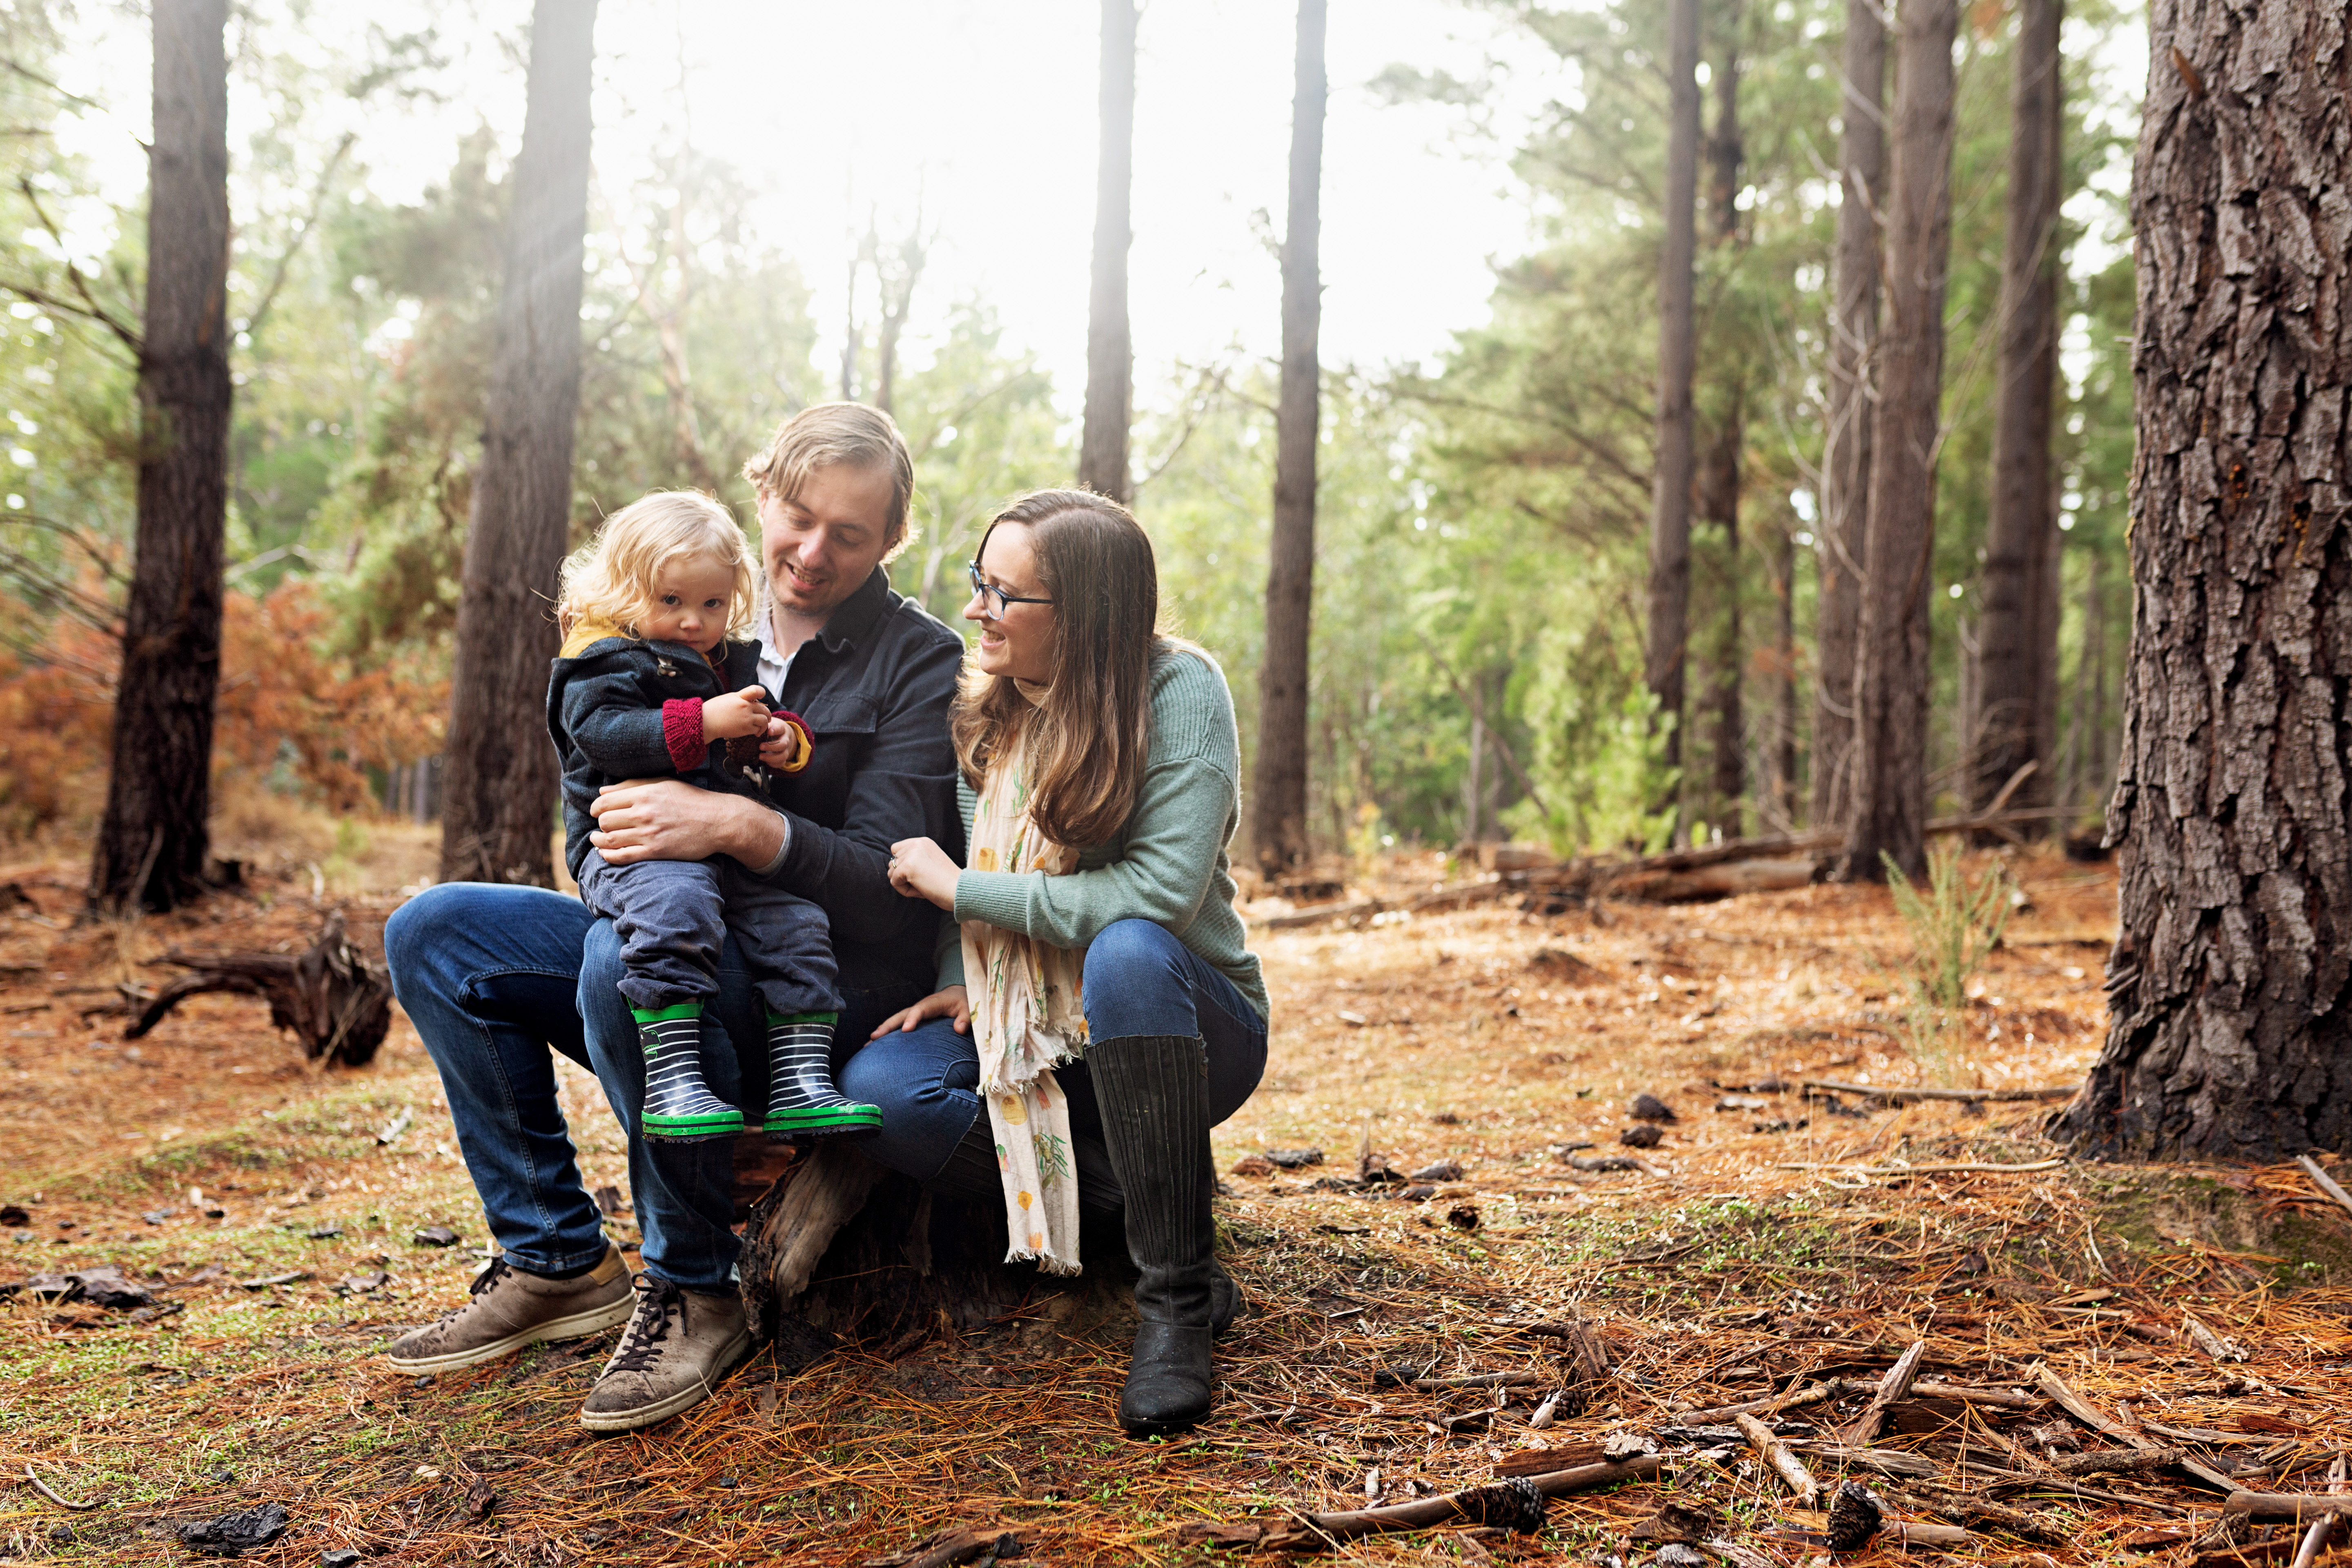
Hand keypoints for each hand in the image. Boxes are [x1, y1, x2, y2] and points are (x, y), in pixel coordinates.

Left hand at [590, 777, 778, 866]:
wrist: (719, 821)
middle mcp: (644, 813)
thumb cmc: (692, 800)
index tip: (598, 811)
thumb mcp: (664, 784)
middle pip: (605, 821)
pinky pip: (622, 856)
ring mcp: (649, 834)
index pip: (605, 802)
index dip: (596, 808)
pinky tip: (606, 853)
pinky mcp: (655, 852)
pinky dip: (608, 855)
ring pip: (609, 839)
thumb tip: (602, 792)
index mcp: (645, 794)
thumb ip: (632, 785)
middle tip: (604, 825)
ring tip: (598, 839)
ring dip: (599, 840)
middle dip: (600, 823)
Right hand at [701, 686, 771, 741]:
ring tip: (761, 727)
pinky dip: (758, 731)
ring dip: (764, 724)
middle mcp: (745, 706)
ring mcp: (746, 717)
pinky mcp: (745, 728)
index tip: (761, 697)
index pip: (756, 690)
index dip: (761, 693)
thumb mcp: (728, 698)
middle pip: (764, 709)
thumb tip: (752, 701)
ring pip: (764, 720)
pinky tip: (755, 732)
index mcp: (740, 696)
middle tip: (766, 718)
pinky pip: (758, 729)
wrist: (706, 722)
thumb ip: (741, 698)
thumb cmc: (715, 710)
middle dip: (767, 714)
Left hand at [759, 711, 812, 771]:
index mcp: (781, 729)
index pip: (780, 728)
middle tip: (760, 746)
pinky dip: (773, 763)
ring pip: (783, 755)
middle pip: (783, 744)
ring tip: (760, 756)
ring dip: (771, 757)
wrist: (780, 735)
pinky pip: (781, 763)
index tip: (769, 732)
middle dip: (771, 746)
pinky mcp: (783, 757)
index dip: (775, 730)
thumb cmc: (770, 729)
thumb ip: (762, 726)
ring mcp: (785, 749)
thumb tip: (751, 728)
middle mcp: (785, 739)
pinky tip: (766, 761)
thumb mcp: (767, 725)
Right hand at [870, 985, 970, 1037]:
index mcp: (933, 1003)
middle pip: (901, 1015)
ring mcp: (914, 1013)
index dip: (913, 1018)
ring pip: (896, 1020)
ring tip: (868, 1043)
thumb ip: (966, 1018)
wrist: (957, 995)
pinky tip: (877, 1043)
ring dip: (883, 1030)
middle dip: (888, 1025)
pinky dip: (887, 1033)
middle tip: (874, 1037)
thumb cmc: (963, 1002)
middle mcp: (920, 1007)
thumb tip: (959, 1029)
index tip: (906, 1030)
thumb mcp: (969, 1008)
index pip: (920, 1009)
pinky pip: (898, 1025)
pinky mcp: (913, 1019)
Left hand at [885, 836, 959, 909]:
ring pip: (892, 872)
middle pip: (893, 862)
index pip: (897, 850)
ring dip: (904, 884)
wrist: (961, 890)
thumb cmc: (948, 883)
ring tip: (923, 886)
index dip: (903, 864)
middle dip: (904, 876)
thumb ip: (914, 860)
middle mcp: (916, 843)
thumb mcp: (930, 863)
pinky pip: (894, 882)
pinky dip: (904, 891)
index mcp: (923, 841)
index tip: (921, 874)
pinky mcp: (908, 867)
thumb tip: (892, 868)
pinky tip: (921, 890)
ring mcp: (911, 854)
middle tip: (924, 882)